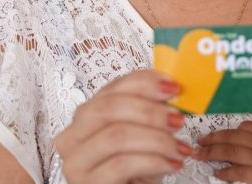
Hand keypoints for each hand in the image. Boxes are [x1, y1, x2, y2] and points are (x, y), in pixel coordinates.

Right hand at [55, 70, 191, 183]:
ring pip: (116, 135)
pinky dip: (154, 161)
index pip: (111, 88)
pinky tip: (171, 163)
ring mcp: (76, 162)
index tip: (173, 88)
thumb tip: (172, 89)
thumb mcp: (144, 134)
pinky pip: (122, 164)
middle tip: (177, 119)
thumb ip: (150, 109)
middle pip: (108, 108)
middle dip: (149, 111)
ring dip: (157, 139)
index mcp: (86, 115)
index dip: (144, 83)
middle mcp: (73, 136)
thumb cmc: (138, 169)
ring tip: (179, 148)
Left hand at [196, 121, 251, 183]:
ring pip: (232, 151)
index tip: (220, 132)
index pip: (245, 127)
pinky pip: (240, 172)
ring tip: (200, 154)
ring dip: (213, 152)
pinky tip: (217, 172)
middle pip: (233, 137)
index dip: (230, 130)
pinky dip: (227, 171)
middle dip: (214, 138)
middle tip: (200, 140)